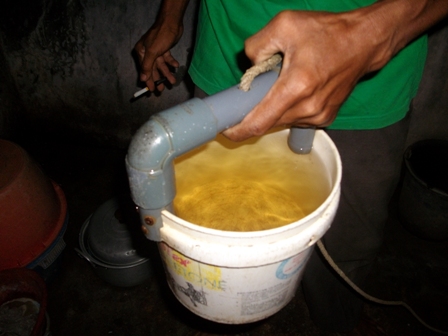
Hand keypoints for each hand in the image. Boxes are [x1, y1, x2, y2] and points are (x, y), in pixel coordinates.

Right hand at [134, 1, 188, 91]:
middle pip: (152, 69)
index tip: (151, 90)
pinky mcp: (164, 49)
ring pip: (161, 65)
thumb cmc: (160, 36)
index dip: (148, 80)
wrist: (171, 23)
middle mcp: (147, 52)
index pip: (144, 70)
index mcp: (141, 52)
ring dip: (166, 73)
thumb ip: (147, 66)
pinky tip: (176, 66)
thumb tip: (142, 78)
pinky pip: (167, 59)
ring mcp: (156, 51)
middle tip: (161, 89)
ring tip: (172, 81)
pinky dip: (171, 63)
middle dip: (157, 79)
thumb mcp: (153, 52)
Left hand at [223, 0, 447, 141]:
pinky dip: (286, 109)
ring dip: (272, 109)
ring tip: (280, 84)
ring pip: (281, 122)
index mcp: (296, 87)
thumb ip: (257, 45)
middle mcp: (308, 108)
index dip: (238, 131)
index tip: (225, 130)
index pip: (259, 122)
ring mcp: (318, 116)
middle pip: (268, 123)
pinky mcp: (325, 118)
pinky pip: (296, 120)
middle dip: (254, 112)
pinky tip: (294, 90)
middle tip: (250, 93)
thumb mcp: (284, 24)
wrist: (364, 42)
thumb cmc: (326, 32)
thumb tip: (250, 67)